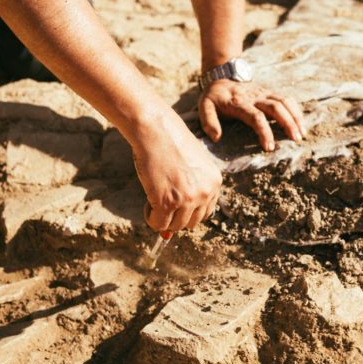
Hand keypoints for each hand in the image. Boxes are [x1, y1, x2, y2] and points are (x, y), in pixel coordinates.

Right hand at [129, 109, 222, 231]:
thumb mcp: (188, 168)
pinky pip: (159, 224)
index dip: (188, 210)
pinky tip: (148, 203)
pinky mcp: (168, 201)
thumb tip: (168, 234)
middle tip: (162, 199)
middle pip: (191, 223)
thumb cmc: (170, 144)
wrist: (156, 129)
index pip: (206, 212)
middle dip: (176, 216)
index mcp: (215, 182)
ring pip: (175, 226)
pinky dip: (151, 218)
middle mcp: (205, 192)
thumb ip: (185, 196)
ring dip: (163, 218)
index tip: (176, 201)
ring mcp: (188, 198)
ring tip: (154, 199)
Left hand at [198, 80, 305, 150]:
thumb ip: (208, 121)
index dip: (264, 132)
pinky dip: (295, 111)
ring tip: (302, 134)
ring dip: (295, 117)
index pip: (256, 117)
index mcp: (240, 103)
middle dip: (287, 123)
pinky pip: (287, 99)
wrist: (222, 75)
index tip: (269, 147)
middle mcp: (255, 96)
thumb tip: (216, 138)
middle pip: (276, 107)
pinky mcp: (270, 92)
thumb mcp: (204, 106)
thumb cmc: (214, 96)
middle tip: (295, 140)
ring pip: (284, 102)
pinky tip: (301, 124)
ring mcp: (264, 93)